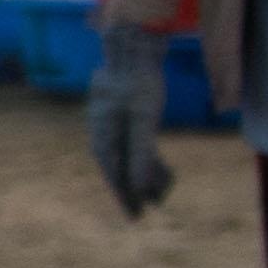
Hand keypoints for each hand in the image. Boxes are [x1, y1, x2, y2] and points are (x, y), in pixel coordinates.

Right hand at [86, 23, 176, 218]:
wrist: (131, 50)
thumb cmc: (138, 84)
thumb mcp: (144, 120)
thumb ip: (142, 155)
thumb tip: (141, 188)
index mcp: (104, 139)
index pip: (115, 175)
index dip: (127, 197)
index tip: (135, 217)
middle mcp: (103, 135)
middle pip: (121, 168)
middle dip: (138, 187)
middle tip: (152, 207)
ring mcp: (111, 125)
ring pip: (128, 155)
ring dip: (146, 171)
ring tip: (164, 186)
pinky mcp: (121, 115)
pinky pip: (132, 142)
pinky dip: (146, 155)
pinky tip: (157, 160)